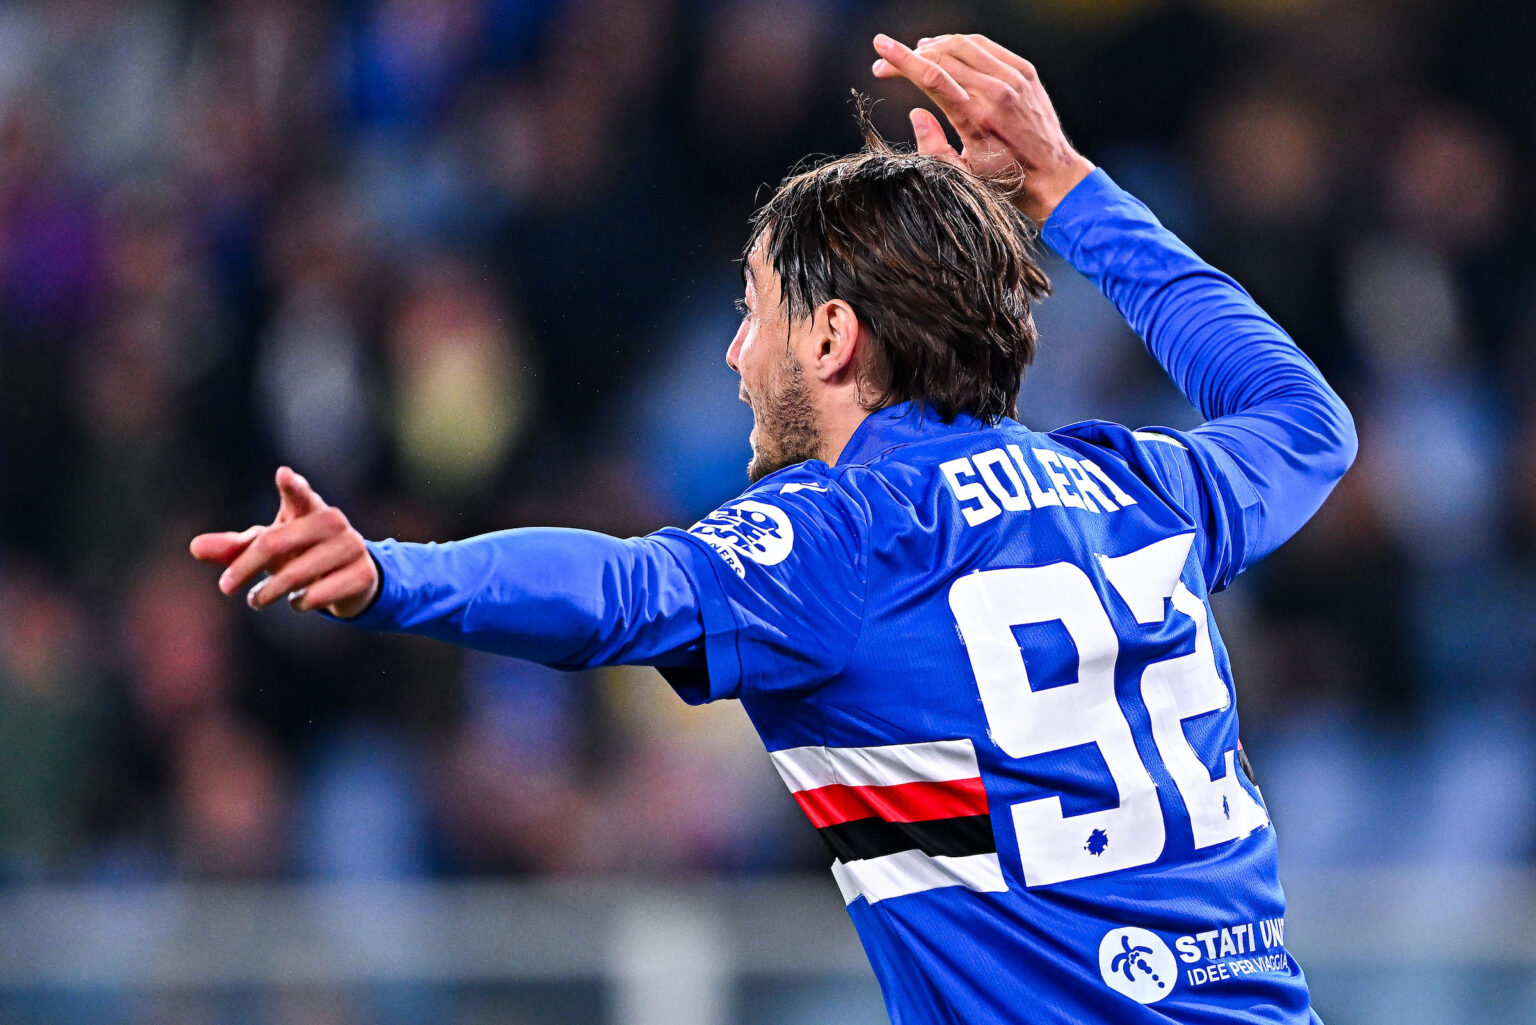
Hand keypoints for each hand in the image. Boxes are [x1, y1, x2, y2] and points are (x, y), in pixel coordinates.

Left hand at [190, 467, 379, 618]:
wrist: (353, 579)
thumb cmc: (300, 555)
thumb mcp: (268, 548)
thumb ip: (234, 548)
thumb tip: (194, 548)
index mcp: (308, 508)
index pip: (299, 494)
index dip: (292, 486)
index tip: (283, 476)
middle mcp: (333, 522)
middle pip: (274, 543)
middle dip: (245, 567)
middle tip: (225, 587)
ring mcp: (352, 547)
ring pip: (294, 574)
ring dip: (267, 593)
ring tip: (256, 600)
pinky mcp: (363, 575)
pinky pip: (317, 594)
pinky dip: (299, 603)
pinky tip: (298, 602)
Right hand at [871, 33, 1094, 222]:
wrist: (1054, 176)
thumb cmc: (1006, 181)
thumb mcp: (961, 176)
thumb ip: (932, 147)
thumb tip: (916, 113)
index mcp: (976, 119)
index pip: (932, 77)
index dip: (902, 59)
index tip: (880, 47)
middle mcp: (996, 93)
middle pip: (942, 57)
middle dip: (909, 55)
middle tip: (887, 64)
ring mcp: (1013, 79)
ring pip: (963, 45)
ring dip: (932, 45)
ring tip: (914, 53)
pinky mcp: (1025, 72)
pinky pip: (985, 46)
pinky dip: (961, 43)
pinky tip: (946, 47)